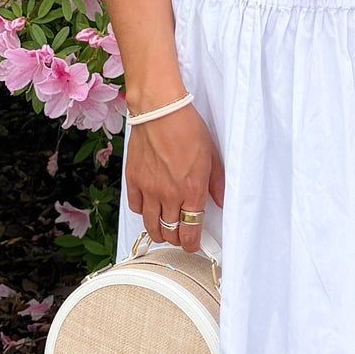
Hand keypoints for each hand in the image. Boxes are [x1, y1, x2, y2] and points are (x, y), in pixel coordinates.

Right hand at [125, 104, 224, 252]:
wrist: (160, 110)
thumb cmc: (187, 127)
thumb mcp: (212, 156)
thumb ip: (217, 183)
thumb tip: (221, 201)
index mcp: (192, 190)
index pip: (191, 231)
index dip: (192, 243)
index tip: (194, 243)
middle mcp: (169, 195)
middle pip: (170, 232)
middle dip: (176, 239)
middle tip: (180, 235)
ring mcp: (149, 189)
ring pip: (151, 225)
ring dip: (159, 232)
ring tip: (164, 230)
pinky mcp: (133, 180)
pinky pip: (135, 207)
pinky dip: (142, 212)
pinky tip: (149, 207)